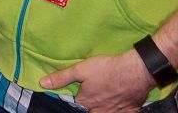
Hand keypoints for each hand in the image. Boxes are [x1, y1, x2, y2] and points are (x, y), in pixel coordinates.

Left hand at [40, 50, 154, 112]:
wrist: (135, 71)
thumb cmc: (106, 69)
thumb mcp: (80, 69)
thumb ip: (62, 78)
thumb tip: (42, 83)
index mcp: (86, 101)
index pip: (77, 104)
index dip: (78, 98)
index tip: (80, 93)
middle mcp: (99, 110)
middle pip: (91, 110)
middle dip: (90, 105)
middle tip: (94, 94)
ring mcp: (115, 112)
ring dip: (103, 108)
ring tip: (104, 98)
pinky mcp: (130, 111)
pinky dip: (118, 111)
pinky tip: (117, 105)